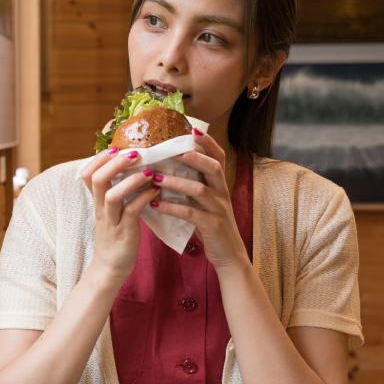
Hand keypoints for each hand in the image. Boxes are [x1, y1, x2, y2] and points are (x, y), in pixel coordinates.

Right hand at [78, 147, 159, 286]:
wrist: (110, 268)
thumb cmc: (115, 236)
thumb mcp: (110, 212)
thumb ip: (116, 192)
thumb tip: (129, 170)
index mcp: (97, 201)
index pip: (87, 174)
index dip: (99, 158)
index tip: (115, 148)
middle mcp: (101, 209)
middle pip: (97, 179)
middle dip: (115, 163)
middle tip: (134, 153)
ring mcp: (112, 221)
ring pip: (112, 195)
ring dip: (131, 180)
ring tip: (148, 171)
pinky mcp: (125, 233)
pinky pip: (131, 212)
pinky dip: (143, 198)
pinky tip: (156, 190)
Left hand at [149, 129, 248, 269]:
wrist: (228, 254)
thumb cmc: (210, 224)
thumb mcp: (204, 202)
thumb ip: (191, 185)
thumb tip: (164, 169)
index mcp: (219, 184)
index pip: (218, 157)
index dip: (208, 143)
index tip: (192, 130)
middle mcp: (222, 193)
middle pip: (212, 167)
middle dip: (192, 157)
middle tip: (169, 150)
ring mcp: (219, 209)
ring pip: (200, 190)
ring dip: (175, 183)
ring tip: (154, 179)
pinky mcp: (213, 226)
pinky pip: (191, 214)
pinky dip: (172, 208)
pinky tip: (154, 205)